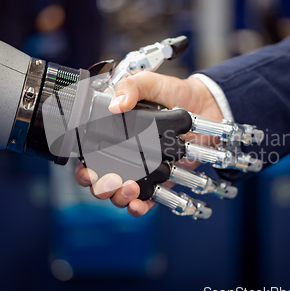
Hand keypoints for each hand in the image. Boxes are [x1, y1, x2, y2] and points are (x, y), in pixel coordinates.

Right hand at [75, 72, 222, 216]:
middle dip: (100, 188)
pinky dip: (139, 207)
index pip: (88, 157)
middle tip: (110, 182)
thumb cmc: (174, 93)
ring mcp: (142, 170)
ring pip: (120, 194)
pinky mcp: (160, 181)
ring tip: (130, 188)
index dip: (83, 169)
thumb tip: (115, 105)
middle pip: (100, 181)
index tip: (87, 171)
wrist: (206, 105)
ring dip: (120, 197)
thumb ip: (131, 87)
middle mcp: (124, 156)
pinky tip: (138, 204)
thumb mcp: (150, 83)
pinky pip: (146, 201)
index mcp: (113, 135)